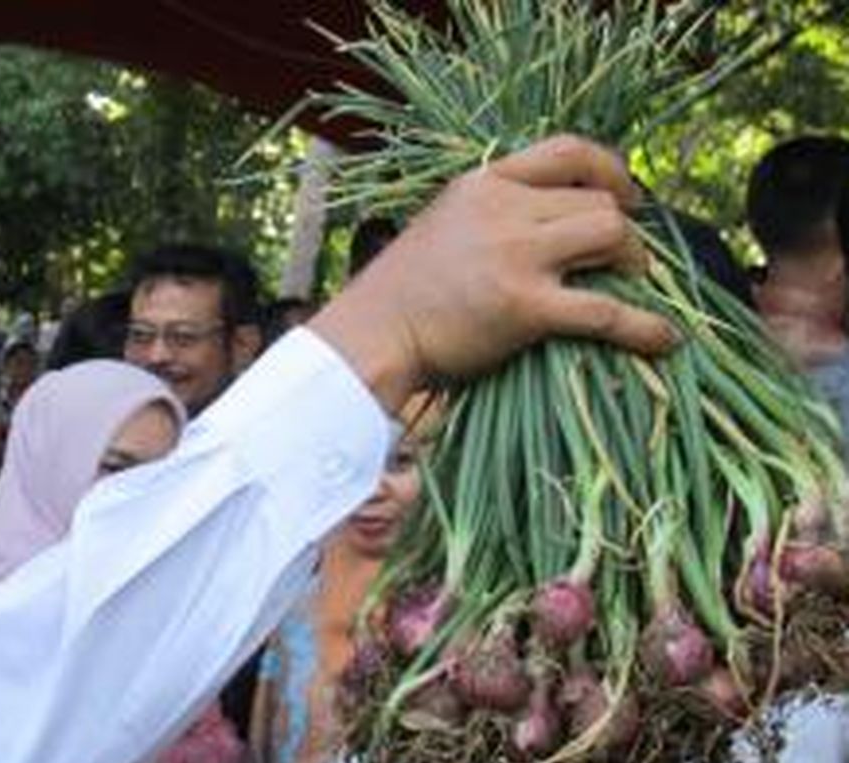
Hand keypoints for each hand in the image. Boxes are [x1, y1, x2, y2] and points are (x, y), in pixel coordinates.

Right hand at [308, 134, 677, 412]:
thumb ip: (490, 213)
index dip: (611, 169)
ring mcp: (515, 256)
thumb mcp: (442, 225)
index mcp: (483, 184)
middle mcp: (503, 210)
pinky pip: (605, 309)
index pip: (567, 150)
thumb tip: (546, 222)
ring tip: (634, 286)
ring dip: (635, 261)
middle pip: (598, 200)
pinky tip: (663, 339)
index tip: (627, 195)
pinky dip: (644, 325)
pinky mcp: (525, 307)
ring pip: (611, 235)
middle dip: (625, 231)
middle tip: (627, 262)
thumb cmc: (401, 293)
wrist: (371, 335)